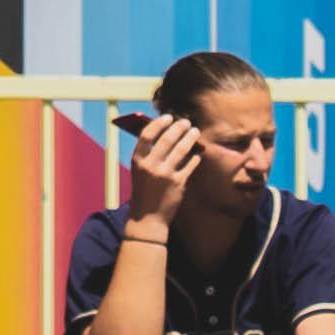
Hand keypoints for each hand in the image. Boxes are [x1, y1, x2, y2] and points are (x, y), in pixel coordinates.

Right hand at [121, 109, 201, 230]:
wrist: (147, 218)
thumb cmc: (144, 191)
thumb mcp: (140, 171)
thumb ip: (149, 154)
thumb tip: (165, 134)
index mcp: (137, 160)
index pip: (147, 135)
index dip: (158, 123)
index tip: (168, 117)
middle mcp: (150, 166)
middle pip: (167, 139)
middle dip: (178, 127)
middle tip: (186, 122)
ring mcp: (165, 174)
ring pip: (181, 150)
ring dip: (190, 138)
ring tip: (195, 131)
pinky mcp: (178, 183)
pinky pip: (190, 165)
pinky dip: (194, 157)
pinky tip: (197, 152)